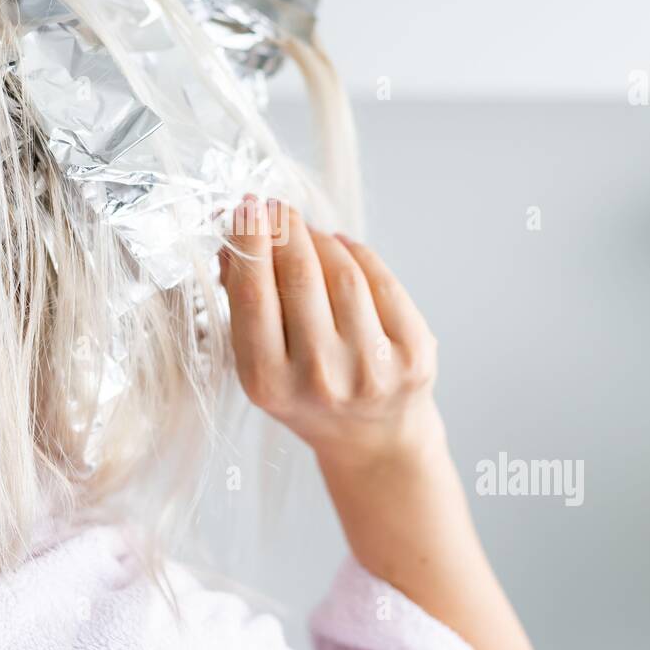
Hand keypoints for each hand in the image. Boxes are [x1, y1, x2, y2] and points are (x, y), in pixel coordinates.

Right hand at [220, 195, 531, 649]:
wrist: (373, 441)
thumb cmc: (306, 392)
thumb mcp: (262, 364)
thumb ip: (245, 306)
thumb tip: (236, 239)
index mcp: (270, 383)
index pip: (254, 295)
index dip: (250, 242)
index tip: (247, 207)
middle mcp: (321, 378)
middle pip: (299, 275)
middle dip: (285, 230)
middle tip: (276, 208)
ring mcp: (372, 368)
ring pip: (343, 271)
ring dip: (321, 240)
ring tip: (307, 233)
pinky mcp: (413, 355)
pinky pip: (381, 281)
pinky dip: (358, 253)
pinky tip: (342, 248)